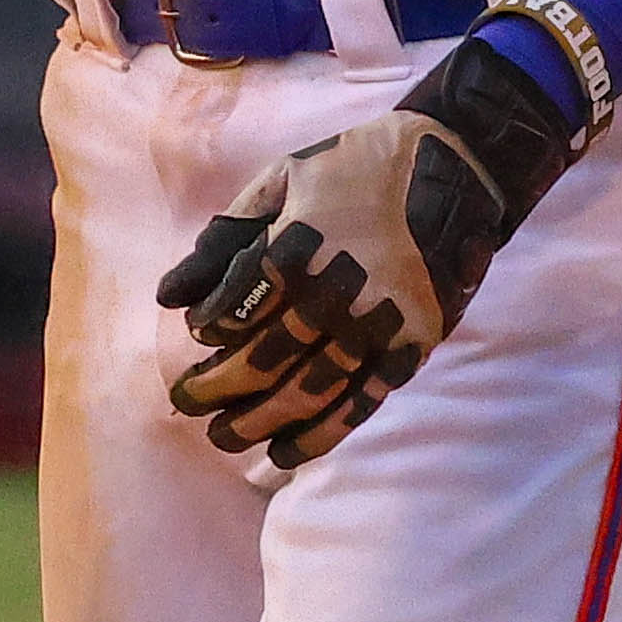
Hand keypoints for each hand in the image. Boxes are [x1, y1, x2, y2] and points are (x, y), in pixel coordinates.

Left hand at [158, 33, 575, 464]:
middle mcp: (335, 295)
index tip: (201, 335)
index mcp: (297, 248)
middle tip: (187, 401)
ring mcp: (377, 327)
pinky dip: (319, 436)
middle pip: (262, 361)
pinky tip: (284, 453)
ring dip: (257, 423)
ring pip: (306, 393)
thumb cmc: (356, 167)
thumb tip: (166, 297)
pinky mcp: (411, 347)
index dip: (208, 330)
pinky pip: (358, 403)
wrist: (456, 168)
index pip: (232, 312)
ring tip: (223, 438)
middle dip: (216, 389)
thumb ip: (224, 238)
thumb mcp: (282, 179)